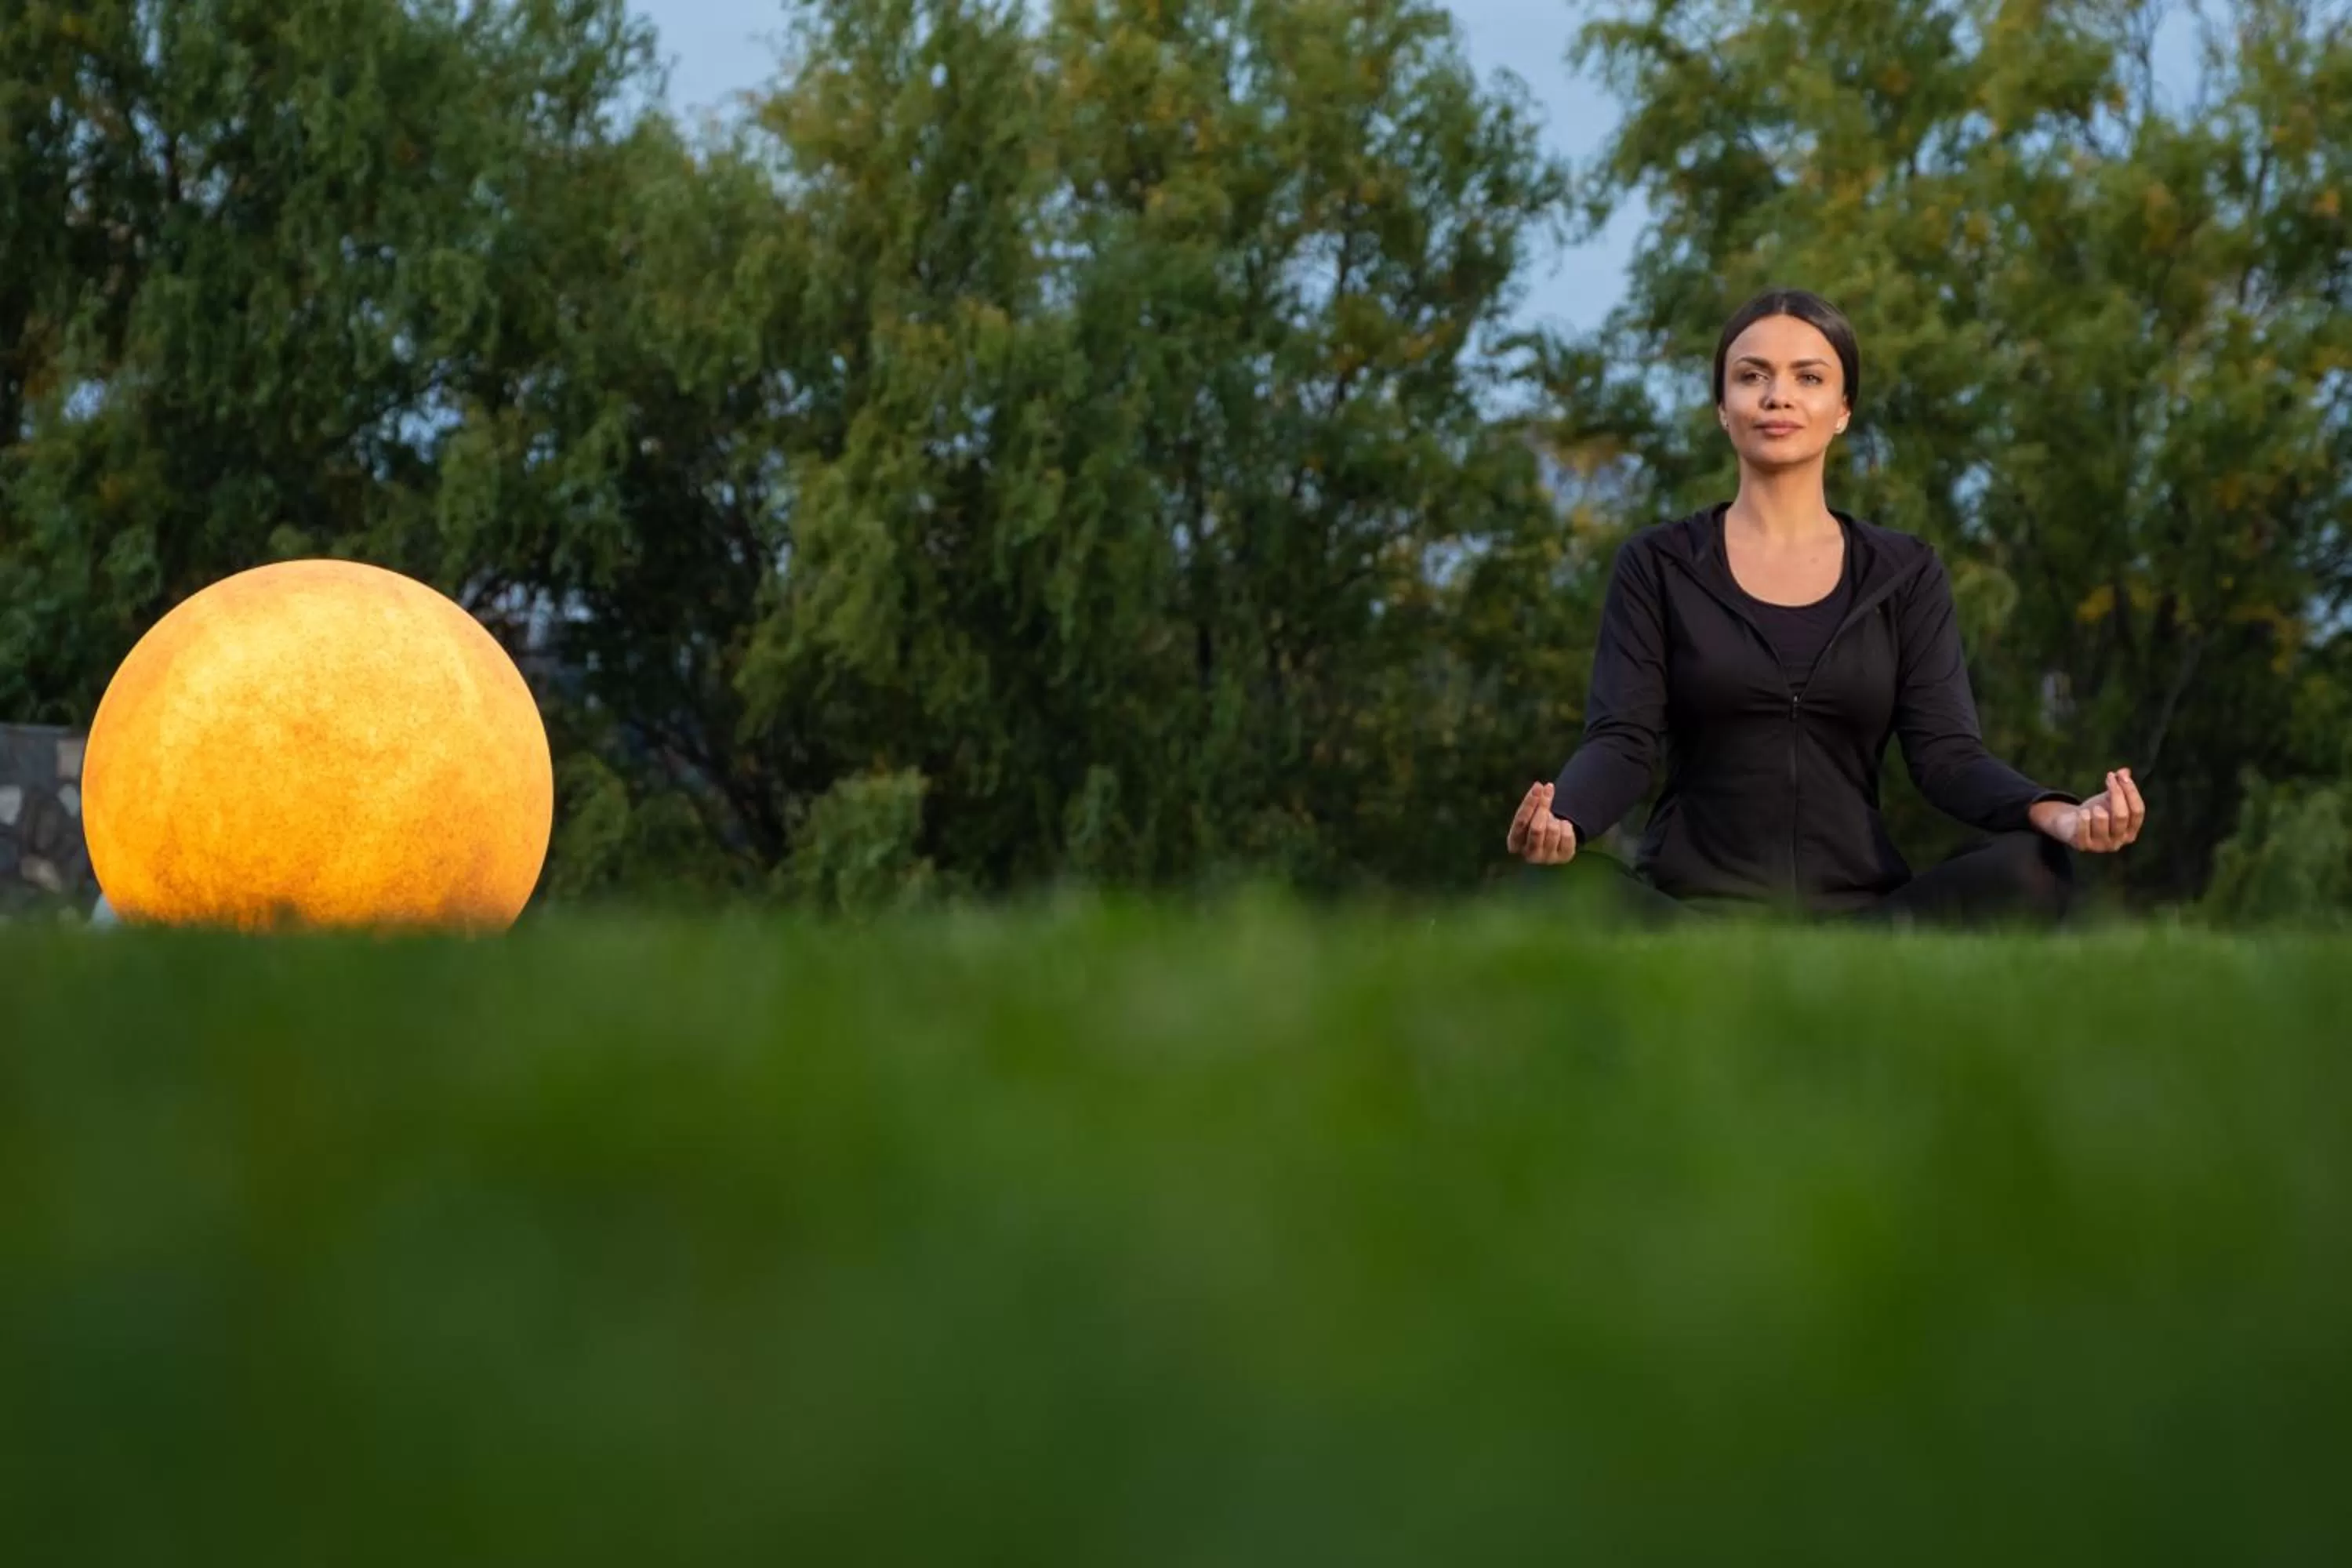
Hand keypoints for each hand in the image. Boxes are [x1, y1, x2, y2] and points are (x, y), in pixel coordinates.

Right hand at [1506, 781, 1578, 864]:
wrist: (1552, 842)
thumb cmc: (1535, 824)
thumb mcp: (1530, 815)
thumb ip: (1533, 802)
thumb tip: (1540, 787)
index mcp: (1514, 844)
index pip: (1520, 821)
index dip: (1530, 803)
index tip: (1538, 786)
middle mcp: (1529, 855)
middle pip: (1537, 827)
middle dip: (1543, 806)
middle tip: (1548, 789)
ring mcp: (1547, 859)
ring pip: (1553, 829)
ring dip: (1554, 818)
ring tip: (1551, 819)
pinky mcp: (1563, 858)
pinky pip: (1567, 834)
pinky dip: (1566, 825)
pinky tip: (1561, 829)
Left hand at [2030, 768, 2145, 852]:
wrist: (2071, 824)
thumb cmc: (2095, 811)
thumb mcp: (2109, 798)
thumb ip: (2119, 786)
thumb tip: (2125, 771)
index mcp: (2131, 831)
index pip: (2137, 811)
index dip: (2131, 792)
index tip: (2121, 775)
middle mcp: (2119, 841)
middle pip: (2121, 815)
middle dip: (2116, 793)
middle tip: (2109, 778)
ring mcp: (2101, 846)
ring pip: (2103, 820)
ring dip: (2098, 809)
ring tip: (2094, 806)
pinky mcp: (2083, 846)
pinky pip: (2084, 828)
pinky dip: (2083, 817)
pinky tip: (2083, 812)